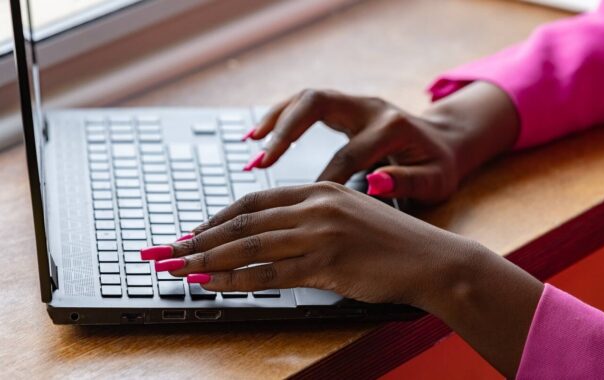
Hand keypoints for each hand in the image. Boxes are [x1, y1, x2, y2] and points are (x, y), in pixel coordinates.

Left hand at [162, 182, 479, 306]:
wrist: (433, 259)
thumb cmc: (391, 241)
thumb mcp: (349, 215)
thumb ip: (310, 219)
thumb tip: (270, 238)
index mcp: (318, 190)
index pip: (252, 202)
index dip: (215, 219)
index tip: (190, 233)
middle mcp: (315, 206)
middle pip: (242, 223)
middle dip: (197, 239)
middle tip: (164, 252)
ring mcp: (321, 234)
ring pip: (249, 247)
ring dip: (206, 260)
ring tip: (175, 270)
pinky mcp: (328, 263)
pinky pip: (270, 274)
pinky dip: (236, 280)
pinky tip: (212, 285)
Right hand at [245, 89, 461, 202]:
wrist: (445, 140)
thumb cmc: (438, 166)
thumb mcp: (435, 181)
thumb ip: (408, 182)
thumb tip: (375, 183)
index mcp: (391, 128)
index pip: (349, 154)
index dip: (325, 180)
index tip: (303, 208)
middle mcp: (369, 108)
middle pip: (318, 103)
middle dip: (286, 130)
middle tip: (262, 159)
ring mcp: (355, 103)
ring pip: (307, 97)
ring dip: (276, 118)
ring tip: (250, 144)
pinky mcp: (344, 107)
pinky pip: (305, 104)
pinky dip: (280, 117)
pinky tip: (258, 136)